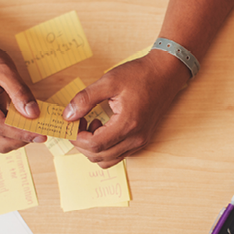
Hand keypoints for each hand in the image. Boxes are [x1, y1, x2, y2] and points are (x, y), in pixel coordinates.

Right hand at [0, 34, 43, 152]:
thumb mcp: (4, 69)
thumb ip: (19, 92)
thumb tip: (33, 113)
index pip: (1, 127)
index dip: (23, 133)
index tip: (42, 134)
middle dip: (21, 140)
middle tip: (41, 133)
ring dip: (17, 138)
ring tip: (33, 127)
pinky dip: (12, 132)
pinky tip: (24, 122)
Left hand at [67, 53, 190, 167]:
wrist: (166, 73)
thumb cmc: (140, 75)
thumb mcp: (108, 82)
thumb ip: (85, 99)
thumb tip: (68, 116)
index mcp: (128, 124)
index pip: (94, 145)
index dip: (76, 137)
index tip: (70, 123)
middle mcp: (136, 138)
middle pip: (99, 156)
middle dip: (81, 143)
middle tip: (77, 123)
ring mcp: (141, 141)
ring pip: (108, 159)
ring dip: (92, 147)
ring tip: (90, 124)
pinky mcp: (141, 140)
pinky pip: (118, 154)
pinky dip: (104, 147)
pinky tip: (101, 127)